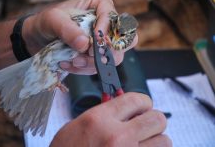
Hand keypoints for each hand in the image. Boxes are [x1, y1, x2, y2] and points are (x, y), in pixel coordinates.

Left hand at [23, 0, 137, 74]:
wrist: (40, 38)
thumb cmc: (48, 22)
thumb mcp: (53, 20)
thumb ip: (67, 29)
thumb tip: (84, 44)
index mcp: (100, 7)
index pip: (112, 17)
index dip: (106, 30)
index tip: (93, 42)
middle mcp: (107, 25)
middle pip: (123, 41)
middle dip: (106, 52)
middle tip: (89, 55)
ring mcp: (104, 43)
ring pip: (113, 58)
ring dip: (93, 64)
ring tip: (72, 62)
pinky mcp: (97, 57)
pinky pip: (99, 67)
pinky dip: (84, 69)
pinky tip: (68, 65)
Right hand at [50, 92, 171, 146]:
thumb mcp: (79, 125)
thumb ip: (104, 112)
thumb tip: (125, 103)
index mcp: (100, 119)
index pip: (136, 99)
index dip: (143, 102)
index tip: (143, 107)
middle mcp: (117, 137)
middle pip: (157, 119)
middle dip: (153, 121)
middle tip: (144, 125)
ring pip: (164, 141)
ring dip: (155, 141)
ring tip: (140, 143)